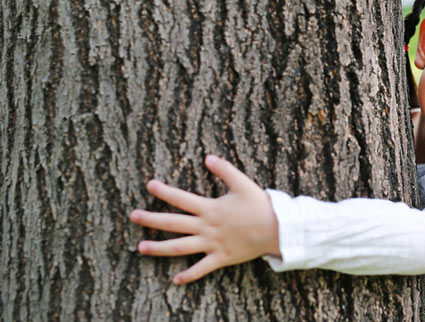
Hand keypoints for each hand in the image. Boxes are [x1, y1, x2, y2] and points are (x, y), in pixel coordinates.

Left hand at [130, 155, 279, 284]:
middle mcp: (206, 227)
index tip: (149, 186)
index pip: (181, 199)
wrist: (276, 228)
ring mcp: (212, 244)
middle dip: (151, 219)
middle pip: (173, 223)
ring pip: (180, 247)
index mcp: (210, 208)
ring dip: (159, 248)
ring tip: (140, 248)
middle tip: (133, 216)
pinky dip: (189, 275)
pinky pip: (202, 269)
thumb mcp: (242, 183)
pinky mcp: (221, 258)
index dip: (164, 192)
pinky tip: (175, 280)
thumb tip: (208, 157)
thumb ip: (225, 170)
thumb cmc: (259, 205)